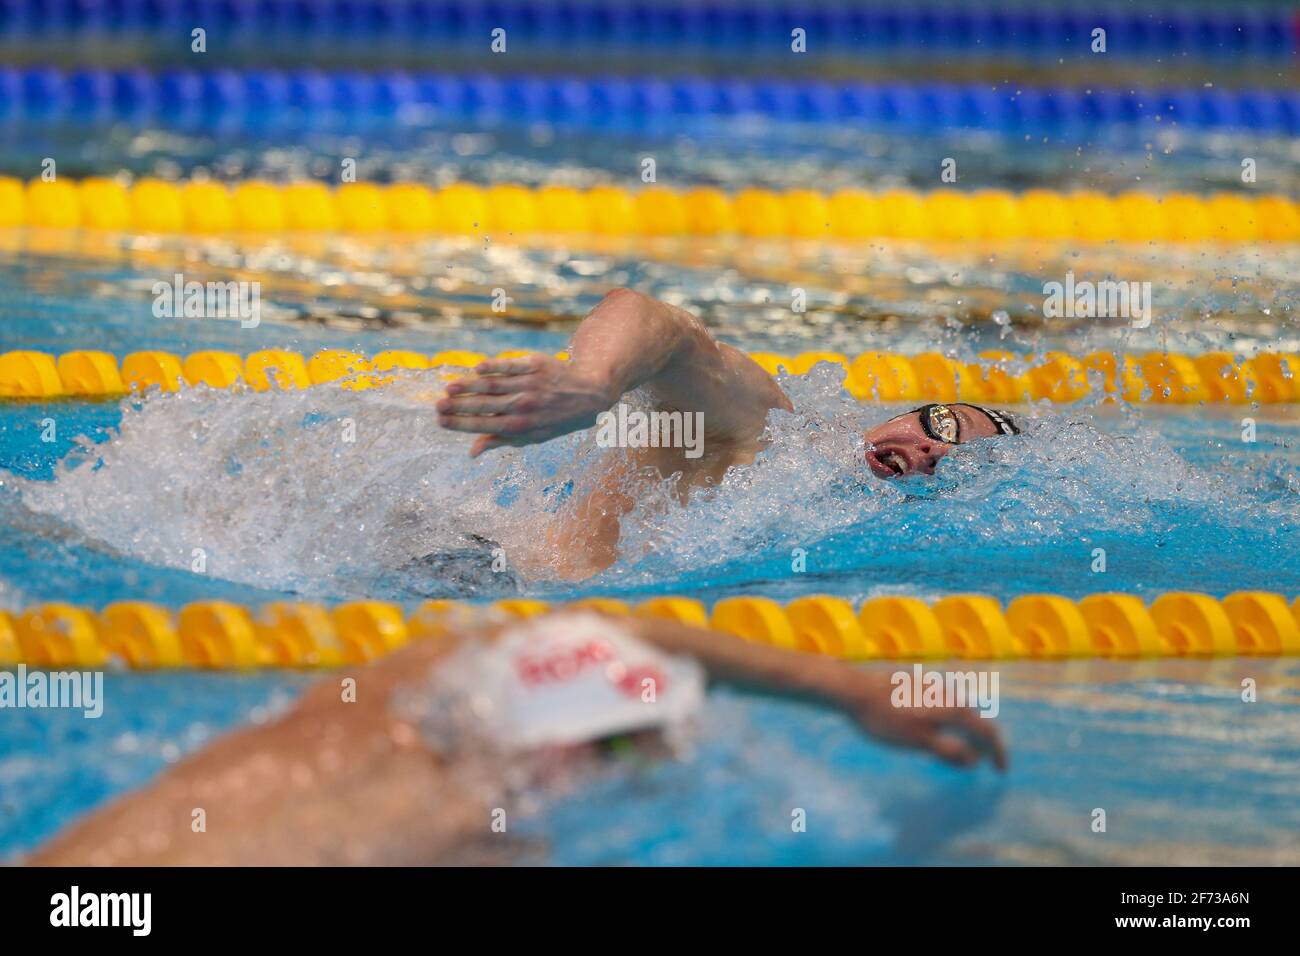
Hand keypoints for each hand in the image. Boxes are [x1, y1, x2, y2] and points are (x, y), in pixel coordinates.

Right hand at [436, 354, 614, 456]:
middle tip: (437, 406)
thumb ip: (501, 442)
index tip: (440, 421)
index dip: (461, 424)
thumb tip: (472, 453)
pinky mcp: (535, 364)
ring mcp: (529, 384)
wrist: (589, 393)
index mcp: (522, 427)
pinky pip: (509, 365)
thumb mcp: (532, 437)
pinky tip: (476, 370)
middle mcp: (525, 405)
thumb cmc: (556, 419)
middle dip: (458, 406)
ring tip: (449, 387)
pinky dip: (492, 367)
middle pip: (485, 405)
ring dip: (468, 386)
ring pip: (493, 384)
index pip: (484, 425)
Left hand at [840, 671, 1007, 770]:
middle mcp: (950, 693)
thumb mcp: (919, 742)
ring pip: (959, 711)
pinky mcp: (918, 684)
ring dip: (967, 731)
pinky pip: (945, 705)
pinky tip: (938, 730)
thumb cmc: (886, 719)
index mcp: (955, 709)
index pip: (988, 731)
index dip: (998, 753)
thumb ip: (949, 751)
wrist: (854, 689)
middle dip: (983, 743)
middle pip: (976, 720)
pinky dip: (951, 721)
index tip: (1001, 771)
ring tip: (963, 749)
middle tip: (984, 762)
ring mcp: (933, 686)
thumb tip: (974, 760)